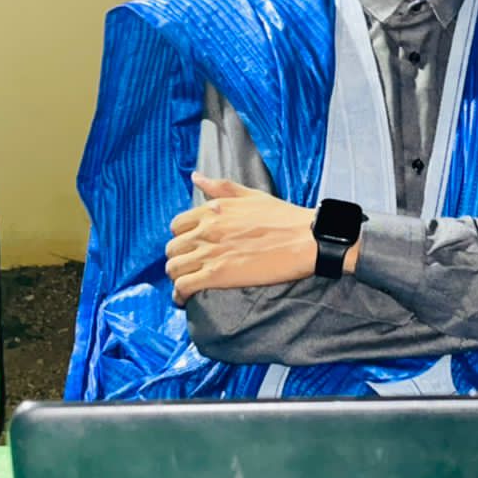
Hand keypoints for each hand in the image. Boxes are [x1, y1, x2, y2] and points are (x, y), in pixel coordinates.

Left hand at [165, 174, 335, 305]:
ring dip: (176, 278)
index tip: (190, 248)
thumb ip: (220, 187)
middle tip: (189, 269)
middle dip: (177, 259)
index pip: (177, 226)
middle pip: (172, 248)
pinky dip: (179, 295)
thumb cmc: (284, 217)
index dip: (181, 238)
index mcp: (213, 210)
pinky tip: (185, 300)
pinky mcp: (218, 275)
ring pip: (173, 268)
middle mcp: (206, 230)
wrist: (305, 239)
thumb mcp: (250, 195)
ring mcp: (210, 252)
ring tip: (186, 285)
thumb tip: (196, 177)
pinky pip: (183, 286)